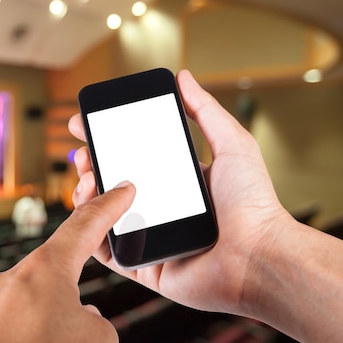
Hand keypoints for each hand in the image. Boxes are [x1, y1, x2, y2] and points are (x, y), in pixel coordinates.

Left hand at [0, 182, 136, 342]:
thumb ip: (92, 319)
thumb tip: (72, 317)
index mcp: (41, 273)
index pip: (82, 229)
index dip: (107, 208)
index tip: (122, 189)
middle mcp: (2, 284)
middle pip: (47, 288)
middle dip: (62, 314)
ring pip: (18, 320)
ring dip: (33, 341)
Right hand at [68, 69, 292, 315]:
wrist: (259, 256)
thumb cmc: (254, 204)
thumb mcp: (232, 145)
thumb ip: (206, 111)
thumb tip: (183, 78)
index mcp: (177, 182)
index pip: (134, 157)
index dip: (108, 141)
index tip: (87, 126)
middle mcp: (161, 207)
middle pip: (114, 183)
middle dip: (92, 165)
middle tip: (82, 154)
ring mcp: (150, 236)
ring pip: (105, 215)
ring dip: (88, 195)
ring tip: (87, 180)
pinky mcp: (144, 265)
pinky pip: (109, 251)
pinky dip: (92, 233)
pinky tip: (89, 212)